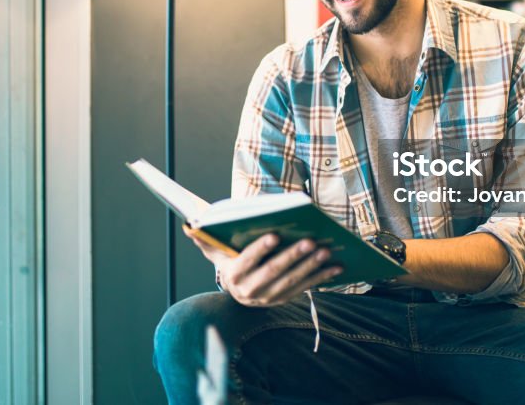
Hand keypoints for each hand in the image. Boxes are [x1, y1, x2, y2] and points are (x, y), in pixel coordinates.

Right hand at [184, 226, 342, 306]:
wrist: (237, 290)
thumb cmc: (229, 261)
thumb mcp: (215, 251)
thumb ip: (205, 239)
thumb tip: (189, 226)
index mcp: (233, 276)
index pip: (247, 262)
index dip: (260, 249)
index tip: (274, 234)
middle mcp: (250, 291)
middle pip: (273, 272)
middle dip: (292, 256)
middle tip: (310, 241)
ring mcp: (269, 298)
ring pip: (292, 281)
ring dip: (311, 267)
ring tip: (325, 251)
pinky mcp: (285, 299)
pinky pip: (305, 288)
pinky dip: (321, 277)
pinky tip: (336, 267)